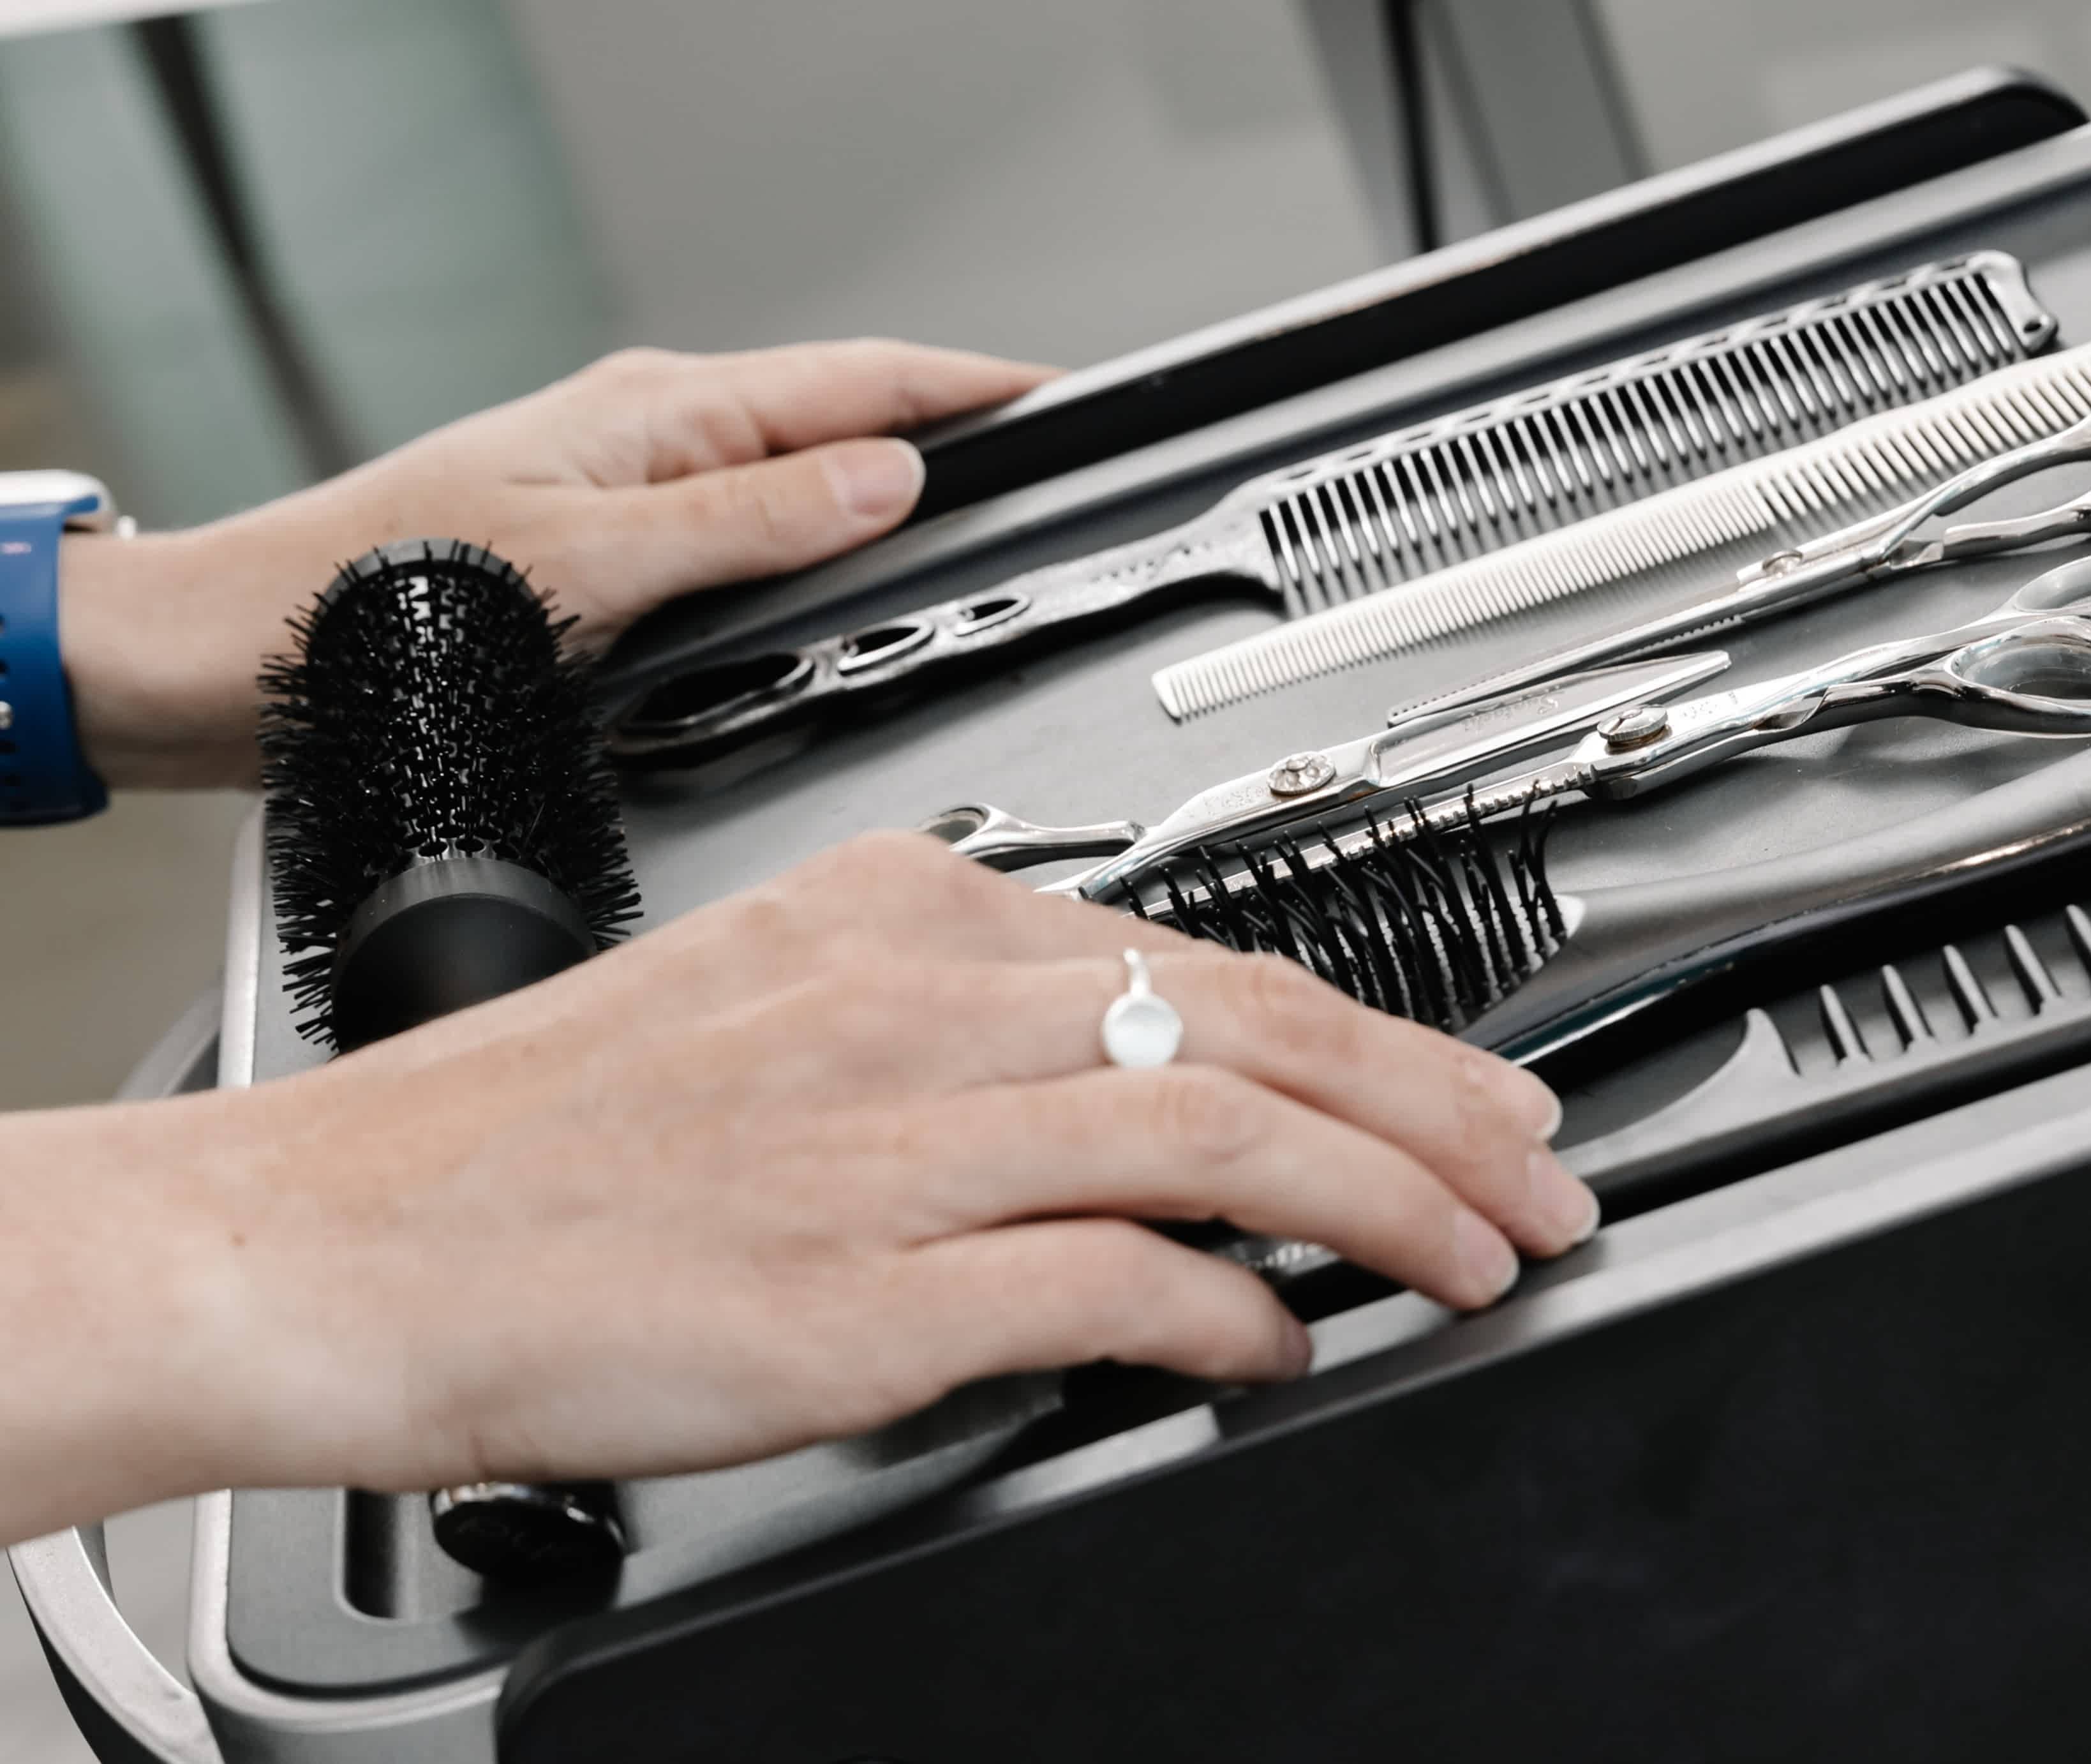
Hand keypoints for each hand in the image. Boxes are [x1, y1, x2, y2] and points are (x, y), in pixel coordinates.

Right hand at [0, 836, 1591, 1533]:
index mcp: (897, 917)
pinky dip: (1226, 1309)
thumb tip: (1117, 1097)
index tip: (1453, 1081)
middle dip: (1433, 1103)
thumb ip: (953, 1032)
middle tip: (1537, 1164)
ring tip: (1477, 1253)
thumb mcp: (769, 1009)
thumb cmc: (538, 1138)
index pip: (1196, 952)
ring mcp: (895, 1141)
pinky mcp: (860, 1286)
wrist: (348, 1233)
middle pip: (1249, 1026)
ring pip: (1218, 1136)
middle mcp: (915, 1003)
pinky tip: (1280, 1341)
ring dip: (1382, 1202)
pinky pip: (1110, 1279)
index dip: (1366, 1026)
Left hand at [57, 340, 1052, 789]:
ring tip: (964, 521)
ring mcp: (629, 490)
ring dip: (880, 494)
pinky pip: (746, 529)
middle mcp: (648, 439)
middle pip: (838, 418)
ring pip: (793, 477)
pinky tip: (828, 578)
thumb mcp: (595, 562)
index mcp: (658, 415)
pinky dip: (810, 546)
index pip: (859, 380)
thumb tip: (886, 479)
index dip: (971, 388)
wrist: (242, 655)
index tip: (1059, 400)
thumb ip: (749, 520)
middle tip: (1040, 468)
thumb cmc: (377, 600)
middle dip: (946, 437)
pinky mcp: (606, 547)